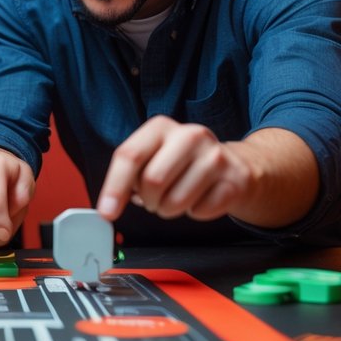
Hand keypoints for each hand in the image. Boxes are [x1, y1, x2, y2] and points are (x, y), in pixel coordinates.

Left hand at [96, 116, 254, 222]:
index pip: (130, 156)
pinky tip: (201, 198)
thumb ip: (130, 176)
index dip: (114, 187)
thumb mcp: (154, 158)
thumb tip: (109, 205)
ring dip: (170, 210)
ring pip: (176, 202)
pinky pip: (200, 212)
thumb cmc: (183, 165)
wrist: (234, 167)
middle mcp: (190, 135)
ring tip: (178, 198)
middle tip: (154, 201)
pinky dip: (195, 213)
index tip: (106, 211)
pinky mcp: (234, 179)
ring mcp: (215, 156)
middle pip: (152, 181)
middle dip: (148, 201)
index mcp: (161, 127)